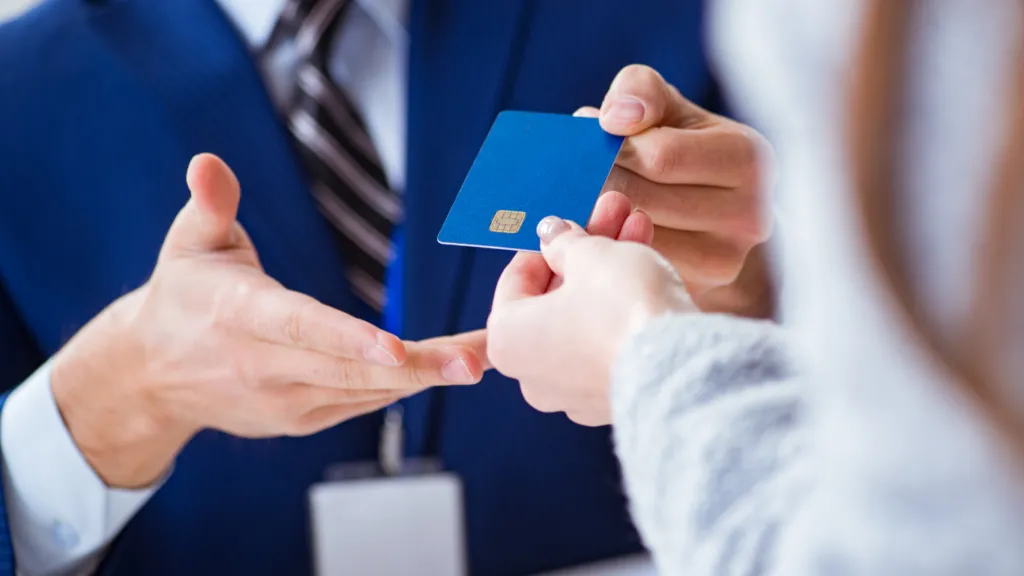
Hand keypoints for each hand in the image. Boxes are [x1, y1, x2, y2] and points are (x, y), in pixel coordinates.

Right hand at [50, 154, 487, 488]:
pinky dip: (400, 388)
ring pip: (363, 392)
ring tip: (480, 359)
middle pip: (348, 368)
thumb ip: (210, 205)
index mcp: (238, 316)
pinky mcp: (299, 419)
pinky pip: (359, 403)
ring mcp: (283, 401)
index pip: (298, 326)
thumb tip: (207, 162)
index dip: (349, 338)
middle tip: (476, 357)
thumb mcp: (188, 243)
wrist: (152, 376)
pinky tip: (443, 369)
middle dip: (418, 365)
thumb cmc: (183, 297)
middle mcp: (262, 366)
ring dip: (426, 377)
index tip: (398, 348)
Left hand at [487, 218, 694, 425]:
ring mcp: (575, 394)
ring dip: (610, 272)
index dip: (546, 244)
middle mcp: (533, 376)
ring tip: (637, 226)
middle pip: (556, 298)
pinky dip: (623, 311)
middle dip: (586, 252)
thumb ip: (565, 243)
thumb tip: (553, 236)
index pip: (516, 281)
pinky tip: (650, 270)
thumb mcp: (589, 256)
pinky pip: (609, 345)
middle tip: (610, 215)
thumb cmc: (620, 311)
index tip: (567, 224)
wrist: (679, 369)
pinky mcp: (614, 401)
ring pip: (586, 319)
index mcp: (506, 341)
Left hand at [577, 65, 774, 316]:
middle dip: (597, 181)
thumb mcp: (670, 106)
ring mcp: (724, 261)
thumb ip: (640, 91)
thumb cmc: (686, 146)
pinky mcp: (696, 291)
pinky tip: (591, 227)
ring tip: (581, 195)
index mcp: (748, 160)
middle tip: (569, 172)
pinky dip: (602, 246)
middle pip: (642, 200)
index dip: (613, 148)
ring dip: (592, 216)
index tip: (588, 143)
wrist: (715, 207)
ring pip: (631, 238)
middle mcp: (748, 216)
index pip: (660, 156)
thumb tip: (613, 118)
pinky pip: (630, 267)